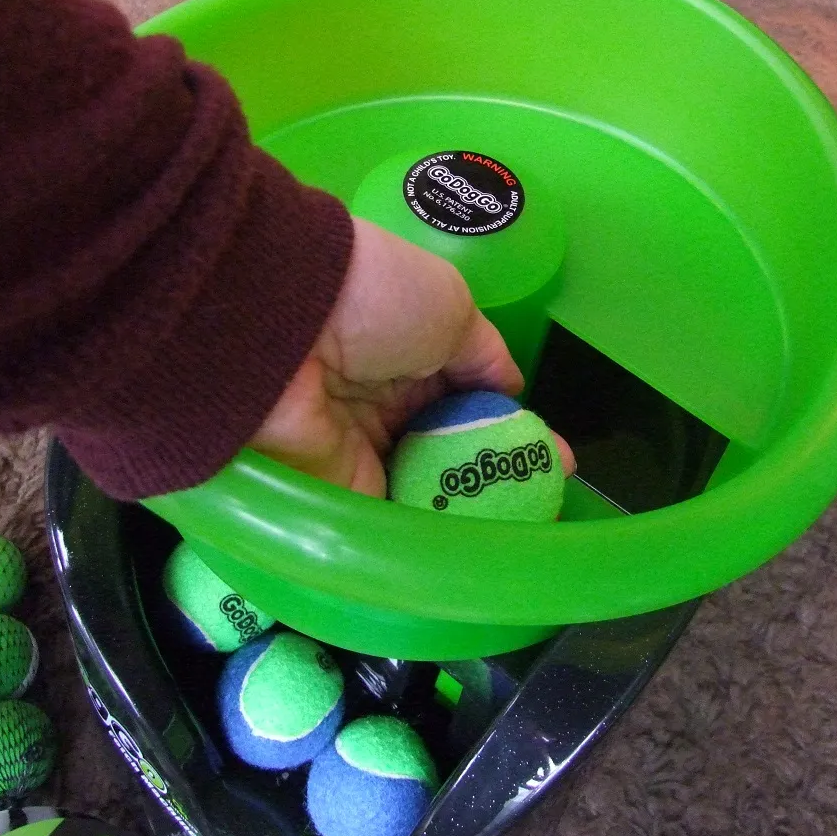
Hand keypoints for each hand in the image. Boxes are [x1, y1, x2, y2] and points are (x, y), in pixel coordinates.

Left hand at [250, 217, 574, 496]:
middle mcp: (381, 398)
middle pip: (448, 443)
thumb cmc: (378, 297)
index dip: (506, 422)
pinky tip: (488, 537)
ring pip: (427, 483)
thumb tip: (510, 391)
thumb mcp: (451, 308)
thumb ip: (484, 357)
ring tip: (532, 519)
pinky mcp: (340, 489)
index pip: (464, 394)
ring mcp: (361, 446)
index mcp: (406, 346)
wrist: (288, 326)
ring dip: (475, 502)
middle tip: (546, 492)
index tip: (549, 453)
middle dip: (498, 468)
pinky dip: (439, 527)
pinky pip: (396, 513)